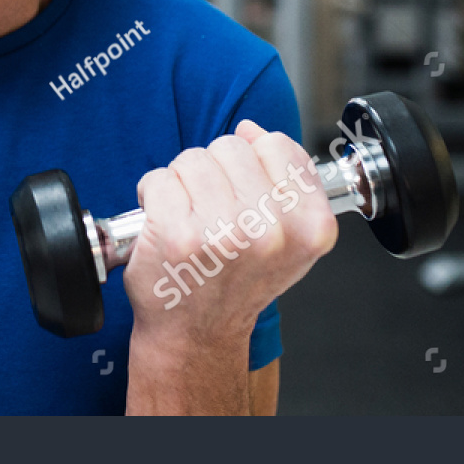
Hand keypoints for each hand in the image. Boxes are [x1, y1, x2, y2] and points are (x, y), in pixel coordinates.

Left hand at [123, 120, 336, 351]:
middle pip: (231, 146)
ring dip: (182, 182)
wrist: (198, 333)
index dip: (252, 161)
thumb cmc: (237, 282)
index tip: (244, 192)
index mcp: (310, 227)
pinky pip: (159, 178)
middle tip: (212, 212)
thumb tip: (251, 130)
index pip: (277, 146)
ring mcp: (224, 233)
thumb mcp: (288, 238)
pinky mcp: (177, 235)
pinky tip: (165, 224)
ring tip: (189, 218)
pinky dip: (153, 195)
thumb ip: (283, 179)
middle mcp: (271, 232)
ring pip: (193, 158)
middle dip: (214, 171)